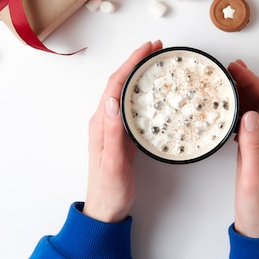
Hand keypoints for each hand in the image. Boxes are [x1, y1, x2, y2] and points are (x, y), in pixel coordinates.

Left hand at [83, 40, 162, 221]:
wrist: (106, 210)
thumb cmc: (109, 189)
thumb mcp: (113, 161)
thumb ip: (113, 131)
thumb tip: (112, 98)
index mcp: (101, 123)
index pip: (115, 85)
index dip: (131, 64)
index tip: (147, 49)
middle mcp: (105, 121)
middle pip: (120, 83)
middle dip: (136, 62)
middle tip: (157, 48)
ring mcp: (113, 127)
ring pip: (126, 92)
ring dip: (139, 74)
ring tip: (156, 62)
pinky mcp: (122, 135)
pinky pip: (132, 106)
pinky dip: (143, 92)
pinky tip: (154, 91)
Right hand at [228, 60, 258, 237]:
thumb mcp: (253, 178)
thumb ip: (251, 146)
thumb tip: (249, 114)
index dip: (255, 89)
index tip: (238, 75)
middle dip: (250, 85)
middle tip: (232, 68)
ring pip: (256, 114)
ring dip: (244, 96)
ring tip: (229, 79)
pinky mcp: (256, 155)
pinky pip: (248, 127)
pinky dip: (238, 113)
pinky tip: (228, 108)